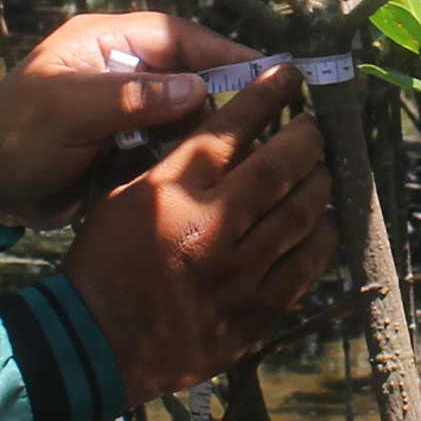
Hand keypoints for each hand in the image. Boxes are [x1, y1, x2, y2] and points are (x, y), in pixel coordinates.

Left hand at [0, 12, 259, 226]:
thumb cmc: (14, 138)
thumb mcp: (69, 111)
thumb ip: (133, 97)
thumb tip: (200, 89)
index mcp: (105, 41)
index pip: (178, 36)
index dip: (224, 51)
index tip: (270, 71)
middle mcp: (121, 69)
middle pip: (191, 74)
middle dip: (221, 99)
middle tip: (263, 126)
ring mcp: (124, 110)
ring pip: (185, 115)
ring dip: (203, 135)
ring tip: (238, 158)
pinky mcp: (124, 146)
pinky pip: (169, 146)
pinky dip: (184, 158)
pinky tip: (208, 177)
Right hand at [57, 67, 338, 405]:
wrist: (96, 343)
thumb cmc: (104, 263)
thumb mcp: (123, 197)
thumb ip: (174, 164)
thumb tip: (229, 133)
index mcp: (171, 190)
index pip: (232, 128)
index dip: (269, 96)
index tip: (290, 77)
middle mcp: (210, 225)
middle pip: (280, 166)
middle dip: (307, 139)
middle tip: (314, 129)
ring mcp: (237, 273)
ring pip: (302, 215)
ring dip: (320, 185)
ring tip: (322, 172)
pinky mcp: (253, 312)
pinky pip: (305, 267)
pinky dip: (321, 239)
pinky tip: (324, 223)